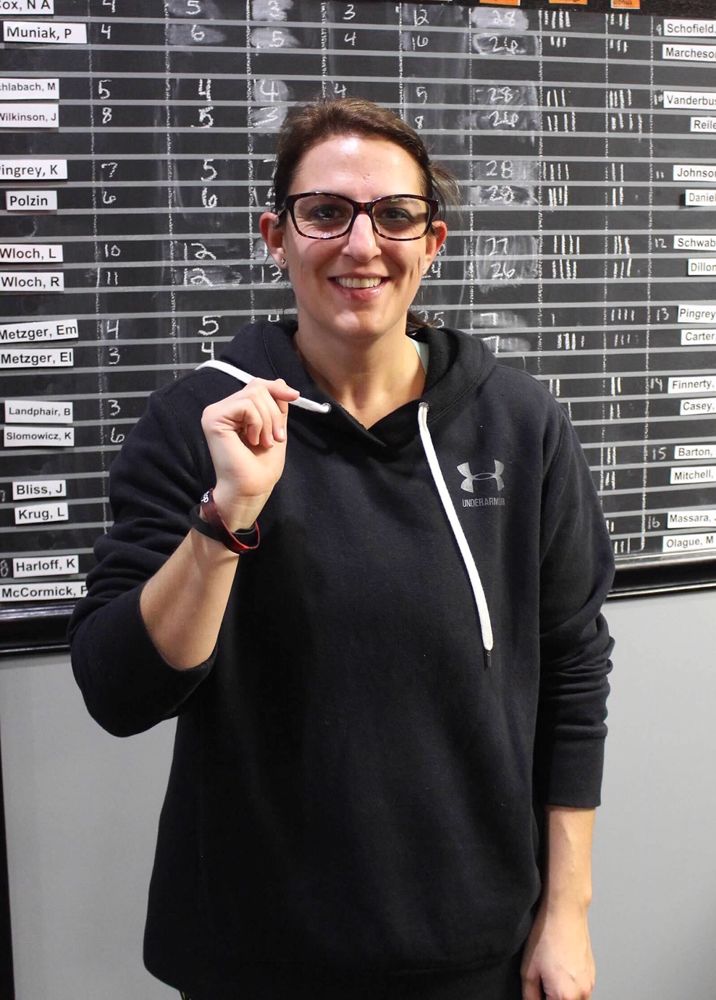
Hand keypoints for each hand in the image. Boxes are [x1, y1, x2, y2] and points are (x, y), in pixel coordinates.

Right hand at [201, 377, 299, 528]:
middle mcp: (222, 408)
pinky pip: (246, 405)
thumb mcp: (276, 428)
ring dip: (268, 421)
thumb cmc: (261, 466)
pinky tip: (252, 441)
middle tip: (274, 438)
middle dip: (274, 413)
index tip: (295, 396)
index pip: (257, 386)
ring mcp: (215, 412)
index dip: (277, 389)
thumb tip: (280, 381)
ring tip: (263, 442)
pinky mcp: (214, 418)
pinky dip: (258, 423)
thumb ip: (276, 406)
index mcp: (235, 411)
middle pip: (258, 387)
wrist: (251, 489)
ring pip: (254, 394)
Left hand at [521, 902, 595, 999]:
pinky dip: (571, 988)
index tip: (537, 994)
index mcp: (565, 996)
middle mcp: (582, 994)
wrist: (565, 912)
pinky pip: (581, 990)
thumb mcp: (528, 970)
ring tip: (550, 976)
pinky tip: (559, 970)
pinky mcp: (593, 974)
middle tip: (542, 986)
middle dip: (552, 998)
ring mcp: (590, 984)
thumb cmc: (547, 935)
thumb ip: (530, 996)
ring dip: (562, 996)